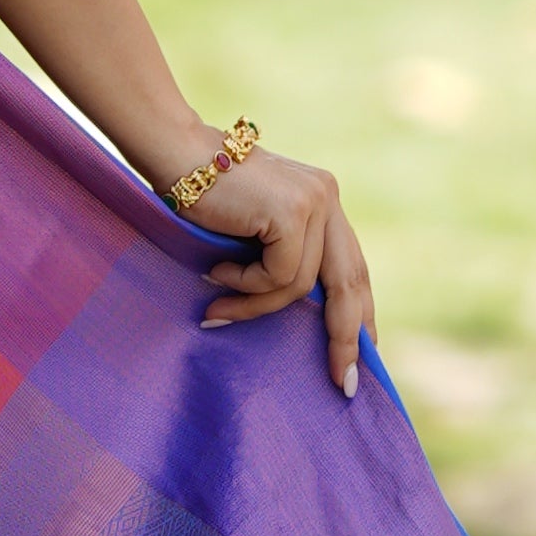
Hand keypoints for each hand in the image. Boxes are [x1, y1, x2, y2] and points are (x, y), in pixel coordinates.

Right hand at [173, 140, 374, 397]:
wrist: (174, 153)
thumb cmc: (198, 198)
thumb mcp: (253, 230)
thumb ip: (280, 256)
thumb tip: (301, 317)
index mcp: (323, 200)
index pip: (353, 266)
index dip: (358, 313)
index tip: (362, 353)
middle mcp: (327, 198)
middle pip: (349, 282)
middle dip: (346, 337)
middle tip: (343, 382)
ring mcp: (313, 202)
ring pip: (300, 286)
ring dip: (256, 306)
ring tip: (219, 309)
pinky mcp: (291, 213)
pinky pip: (278, 276)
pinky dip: (245, 286)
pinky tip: (216, 272)